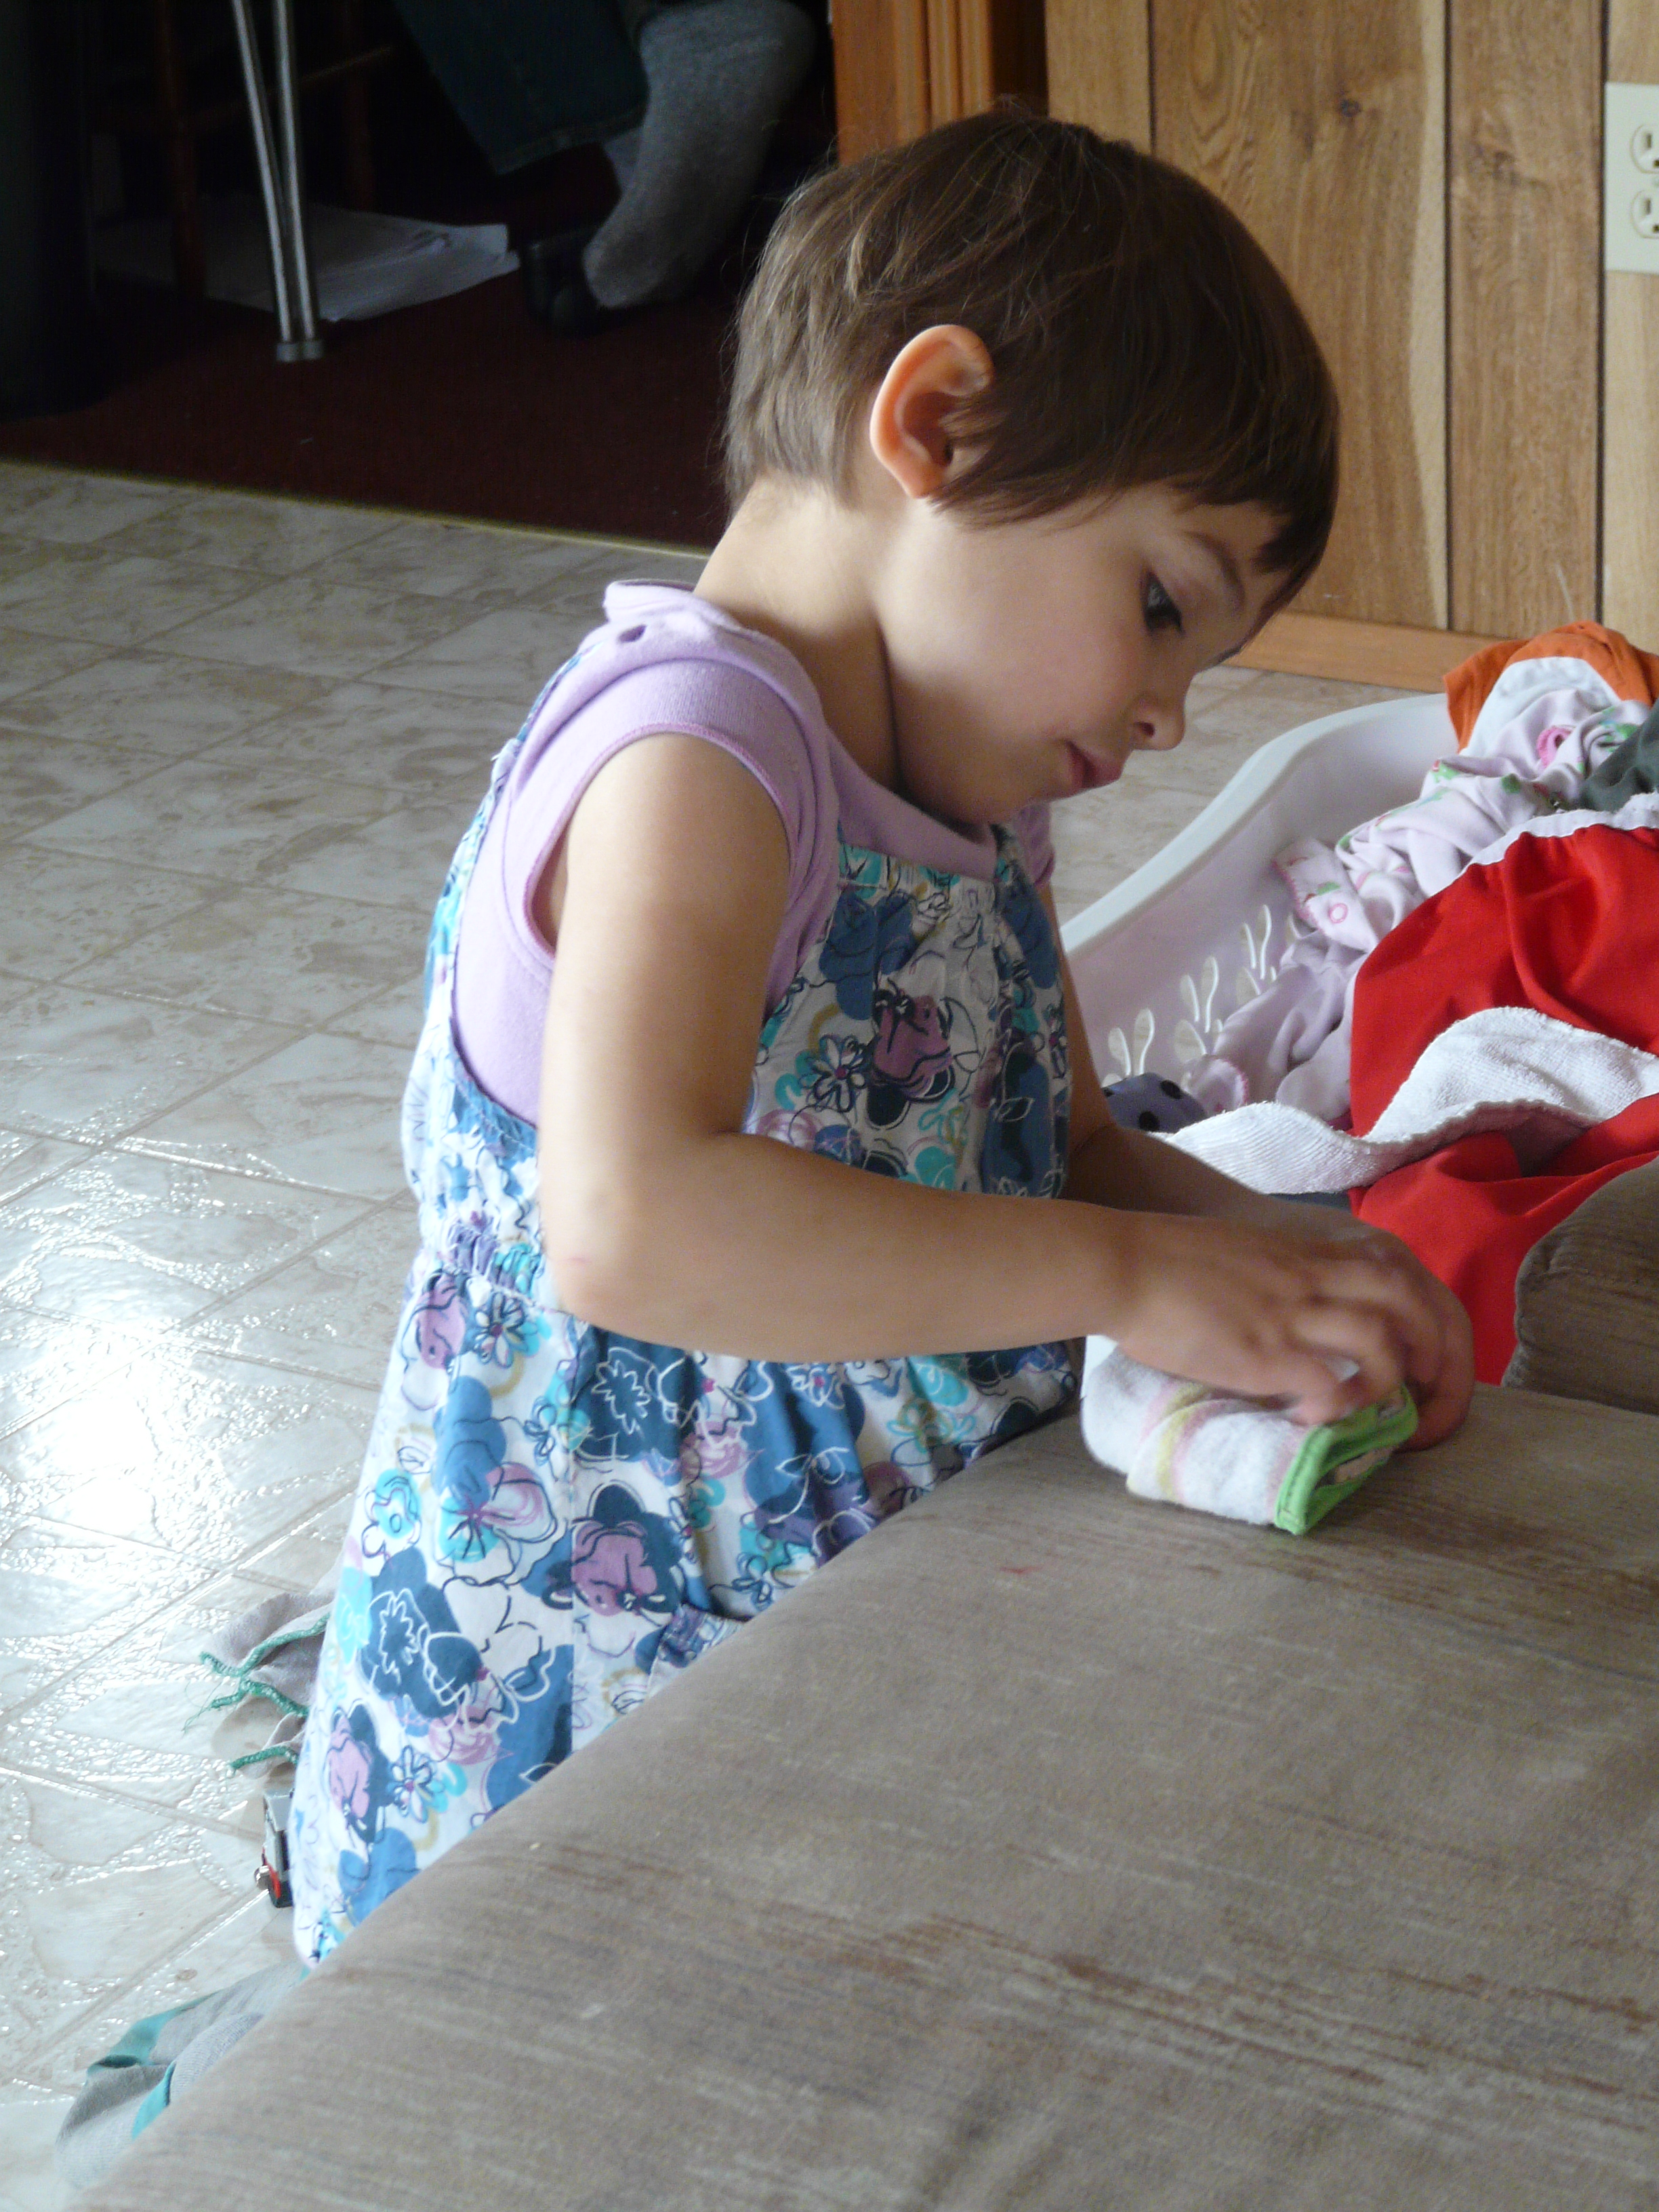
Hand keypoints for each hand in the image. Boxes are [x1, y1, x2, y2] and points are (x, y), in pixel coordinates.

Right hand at [1107, 1211, 1474, 1437]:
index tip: (1415, 1346)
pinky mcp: (1264, 1353)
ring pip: (1381, 1342)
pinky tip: (1310, 1421)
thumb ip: (1277, 1271)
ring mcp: (1290, 1315)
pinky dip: (1334, 1410)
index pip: (1392, 1269)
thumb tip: (1290, 1304)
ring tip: (1369, 1409)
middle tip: (1420, 1385)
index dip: (1419, 1311)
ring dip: (1388, 1383)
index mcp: (1305, 1253)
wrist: (1124, 1264)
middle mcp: (1310, 1280)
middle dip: (1431, 1348)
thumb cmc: (1165, 1258)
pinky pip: (1328, 1385)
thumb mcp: (1242, 1250)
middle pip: (1408, 1302)